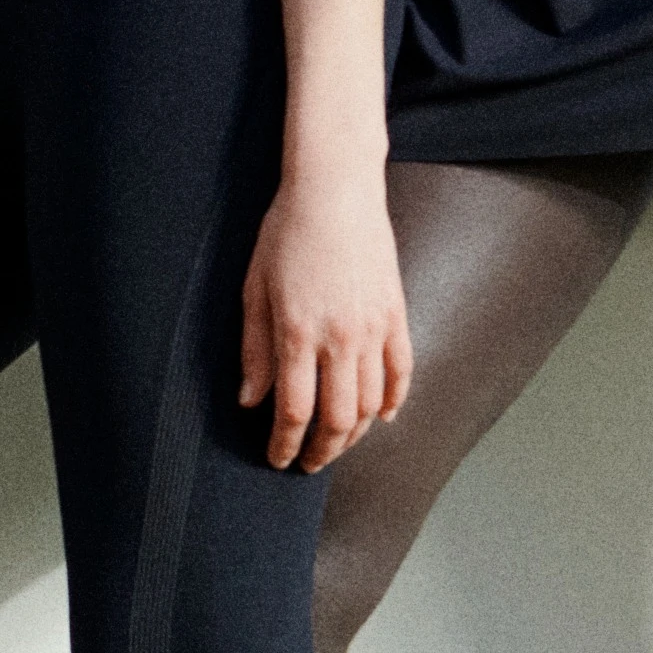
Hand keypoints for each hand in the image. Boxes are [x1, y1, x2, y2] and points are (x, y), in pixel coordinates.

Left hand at [237, 161, 408, 471]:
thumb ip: (253, 349)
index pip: (293, 411)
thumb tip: (250, 401)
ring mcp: (374, 328)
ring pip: (372, 403)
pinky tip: (382, 417)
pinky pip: (401, 372)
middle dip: (321, 452)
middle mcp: (340, 338)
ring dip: (355, 434)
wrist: (336, 188)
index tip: (276, 458)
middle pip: (338, 420)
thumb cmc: (285, 232)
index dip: (284, 444)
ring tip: (337, 443)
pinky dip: (394, 401)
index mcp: (298, 333)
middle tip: (307, 463)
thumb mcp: (254, 288)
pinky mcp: (396, 314)